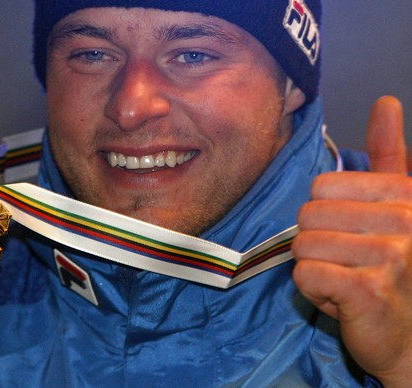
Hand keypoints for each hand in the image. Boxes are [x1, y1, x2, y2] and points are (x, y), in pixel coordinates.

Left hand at [292, 96, 411, 385]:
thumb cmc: (400, 273)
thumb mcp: (400, 209)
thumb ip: (390, 155)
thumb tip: (386, 102)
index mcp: (405, 195)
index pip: (322, 187)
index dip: (326, 216)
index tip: (355, 236)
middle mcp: (403, 220)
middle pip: (307, 216)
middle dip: (318, 244)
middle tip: (350, 264)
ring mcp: (389, 256)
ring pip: (302, 246)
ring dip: (316, 270)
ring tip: (348, 282)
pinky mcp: (367, 290)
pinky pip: (304, 274)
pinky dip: (314, 292)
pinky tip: (342, 301)